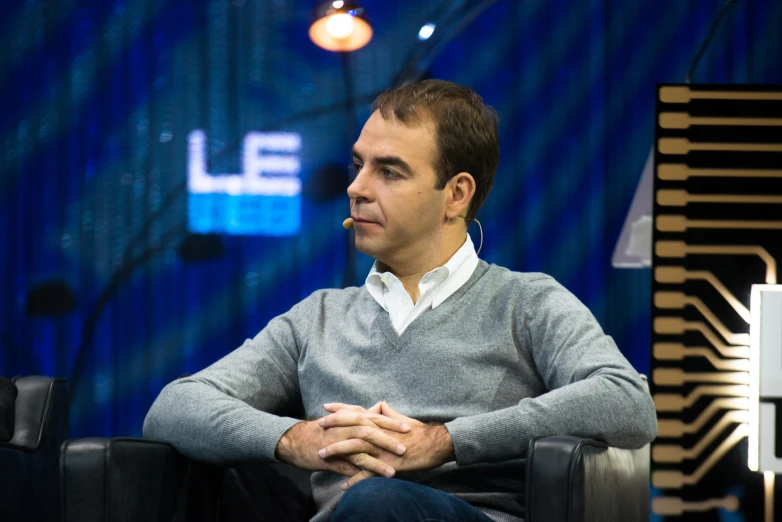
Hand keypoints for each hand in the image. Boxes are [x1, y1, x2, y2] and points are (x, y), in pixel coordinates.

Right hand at [274, 404, 409, 477]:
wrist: (295, 440)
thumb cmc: (318, 431)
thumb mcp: (337, 422)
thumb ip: (355, 420)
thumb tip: (373, 418)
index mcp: (349, 418)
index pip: (374, 417)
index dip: (391, 421)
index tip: (408, 426)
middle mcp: (346, 426)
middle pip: (372, 428)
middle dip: (391, 434)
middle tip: (407, 440)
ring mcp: (341, 440)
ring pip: (366, 445)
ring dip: (383, 453)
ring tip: (399, 461)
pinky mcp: (335, 455)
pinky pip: (355, 462)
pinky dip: (369, 467)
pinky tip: (380, 475)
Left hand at [320, 402, 454, 488]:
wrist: (435, 444)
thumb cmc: (418, 431)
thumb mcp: (401, 419)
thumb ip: (387, 413)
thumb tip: (379, 405)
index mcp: (381, 421)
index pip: (357, 411)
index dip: (341, 409)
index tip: (325, 407)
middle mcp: (379, 432)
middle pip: (353, 426)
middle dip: (334, 425)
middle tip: (318, 426)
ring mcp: (382, 449)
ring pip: (357, 447)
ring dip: (338, 450)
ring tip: (322, 454)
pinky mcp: (388, 464)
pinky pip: (369, 473)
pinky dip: (355, 479)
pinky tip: (343, 485)